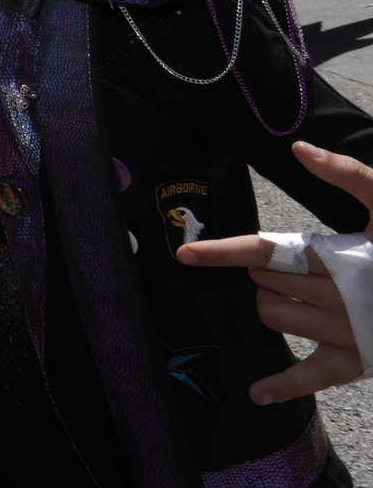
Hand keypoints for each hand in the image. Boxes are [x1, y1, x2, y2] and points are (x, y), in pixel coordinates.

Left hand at [178, 141, 369, 402]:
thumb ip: (348, 175)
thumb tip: (300, 149)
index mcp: (338, 256)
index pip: (266, 251)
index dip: (222, 252)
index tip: (185, 253)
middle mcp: (337, 297)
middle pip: (263, 282)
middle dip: (267, 269)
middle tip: (300, 263)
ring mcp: (346, 332)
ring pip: (273, 317)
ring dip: (273, 303)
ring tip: (304, 292)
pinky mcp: (357, 361)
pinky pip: (310, 377)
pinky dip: (283, 385)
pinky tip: (257, 392)